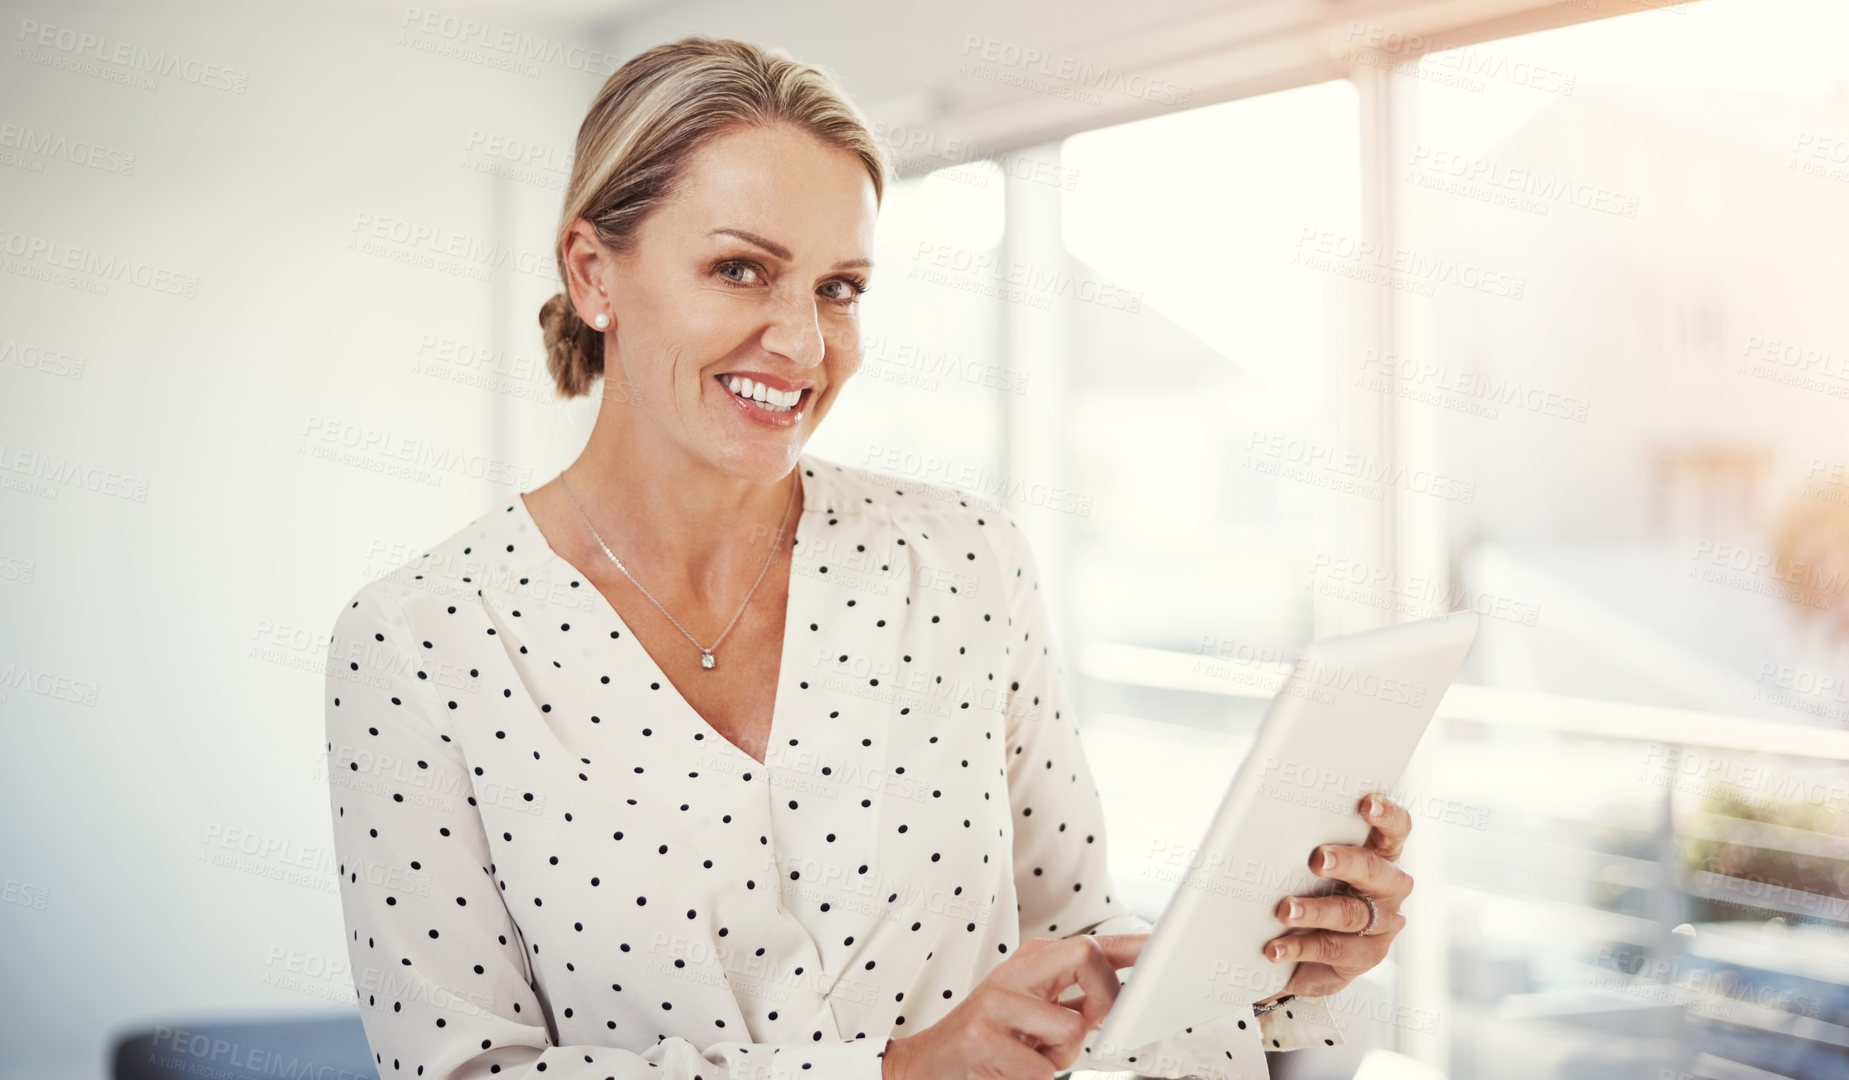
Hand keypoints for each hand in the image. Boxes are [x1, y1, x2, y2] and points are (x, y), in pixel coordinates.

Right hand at [882, 932, 1144, 1079]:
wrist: (927, 1064)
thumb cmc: (990, 1039)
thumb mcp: (1036, 1010)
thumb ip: (1075, 999)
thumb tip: (1124, 998)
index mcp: (1032, 961)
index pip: (1093, 944)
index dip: (1132, 946)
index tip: (1163, 949)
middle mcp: (1014, 971)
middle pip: (1087, 955)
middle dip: (1105, 996)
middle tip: (1094, 1024)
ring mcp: (995, 1003)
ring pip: (1071, 1026)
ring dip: (1061, 1055)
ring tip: (1032, 1055)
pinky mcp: (981, 1038)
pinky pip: (1041, 1067)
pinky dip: (1035, 1077)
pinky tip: (1010, 1069)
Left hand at [1259, 793, 1413, 999]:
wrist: (1309, 954)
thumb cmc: (1310, 891)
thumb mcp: (1310, 865)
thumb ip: (1304, 844)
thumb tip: (1265, 826)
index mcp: (1379, 854)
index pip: (1395, 830)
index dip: (1387, 815)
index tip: (1366, 804)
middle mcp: (1388, 887)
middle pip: (1375, 871)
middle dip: (1346, 862)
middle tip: (1318, 859)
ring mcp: (1381, 924)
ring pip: (1351, 913)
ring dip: (1315, 911)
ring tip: (1285, 910)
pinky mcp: (1364, 956)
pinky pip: (1332, 949)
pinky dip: (1299, 947)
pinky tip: (1276, 948)